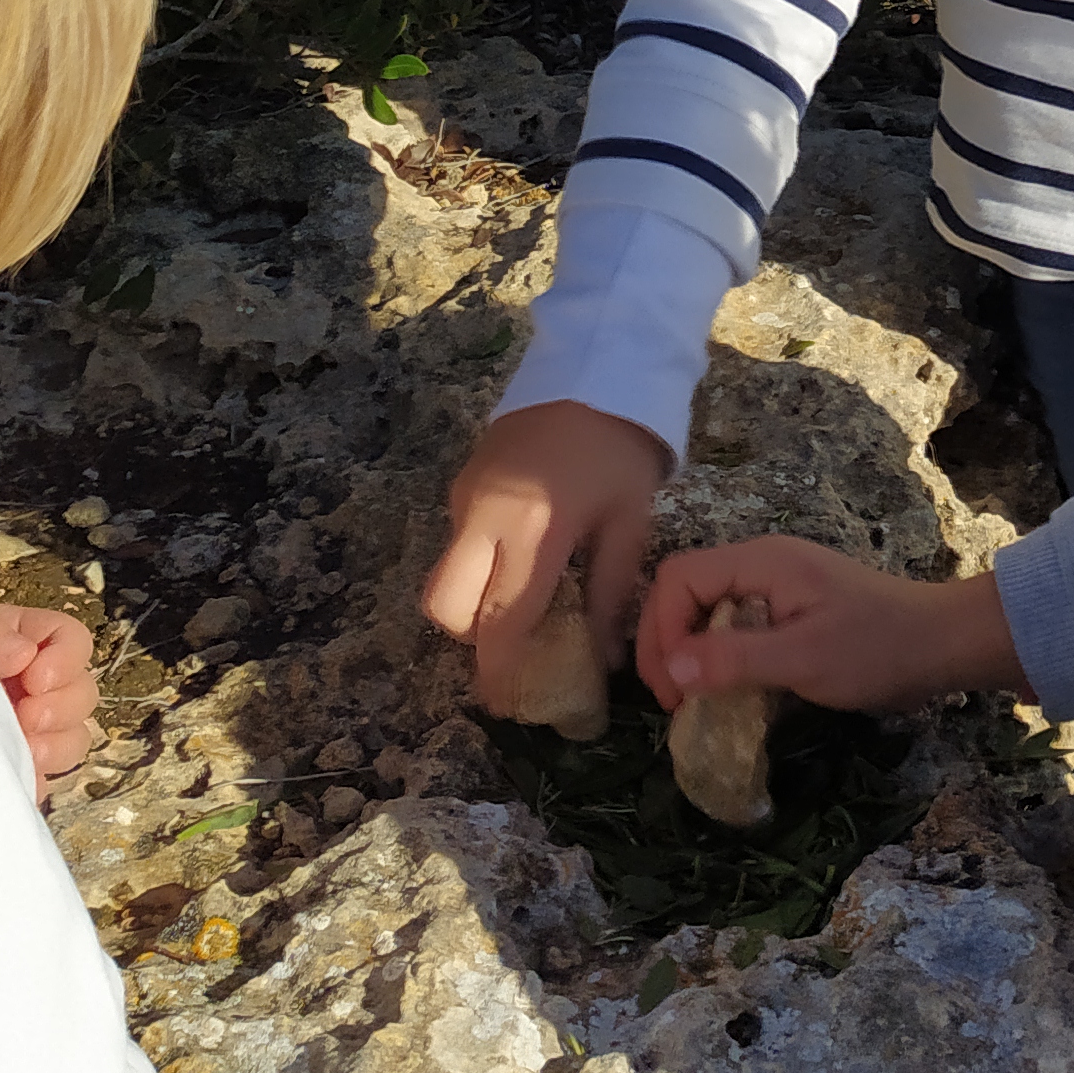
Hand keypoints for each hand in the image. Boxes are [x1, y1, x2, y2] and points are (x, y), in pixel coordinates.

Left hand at [0, 601, 98, 781]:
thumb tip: (22, 653)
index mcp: (25, 641)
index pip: (72, 640)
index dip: (65, 660)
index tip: (35, 677)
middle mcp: (34, 686)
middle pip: (83, 692)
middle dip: (63, 706)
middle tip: (28, 715)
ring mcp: (26, 729)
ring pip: (74, 738)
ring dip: (57, 745)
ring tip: (25, 748)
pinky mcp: (13, 766)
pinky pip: (42, 780)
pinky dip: (32, 780)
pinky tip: (10, 775)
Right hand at [421, 400, 668, 718]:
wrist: (594, 369)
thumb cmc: (620, 450)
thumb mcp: (630, 522)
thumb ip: (610, 592)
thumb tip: (604, 659)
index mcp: (533, 529)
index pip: (501, 619)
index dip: (500, 669)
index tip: (507, 703)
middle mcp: (484, 517)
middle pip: (447, 607)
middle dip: (474, 640)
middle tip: (514, 648)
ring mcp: (464, 497)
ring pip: (444, 577)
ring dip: (472, 603)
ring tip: (522, 604)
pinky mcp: (460, 483)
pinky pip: (457, 543)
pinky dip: (478, 566)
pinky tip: (519, 559)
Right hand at [639, 536, 1024, 714]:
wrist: (943, 645)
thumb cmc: (878, 649)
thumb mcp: (803, 659)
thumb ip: (733, 660)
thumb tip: (669, 669)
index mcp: (762, 561)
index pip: (679, 577)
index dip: (661, 630)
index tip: (669, 689)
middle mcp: (763, 563)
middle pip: (685, 588)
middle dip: (665, 641)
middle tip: (669, 700)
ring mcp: (777, 584)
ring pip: (706, 606)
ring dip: (687, 649)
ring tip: (687, 699)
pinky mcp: (791, 608)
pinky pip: (733, 621)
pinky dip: (716, 653)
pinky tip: (721, 688)